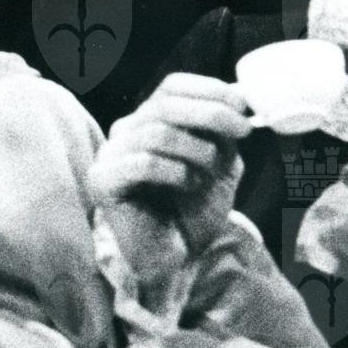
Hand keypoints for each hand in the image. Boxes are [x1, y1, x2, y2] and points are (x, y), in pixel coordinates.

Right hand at [89, 73, 249, 280]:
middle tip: (242, 131)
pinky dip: (175, 172)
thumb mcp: (220, 165)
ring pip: (156, 132)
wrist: (177, 261)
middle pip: (164, 103)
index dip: (209, 89)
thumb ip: (223, 134)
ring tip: (208, 175)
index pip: (171, 86)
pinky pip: (142, 163)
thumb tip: (239, 103)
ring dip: (196, 150)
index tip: (243, 106)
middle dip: (211, 114)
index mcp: (150, 121)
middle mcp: (125, 132)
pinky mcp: (103, 182)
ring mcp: (110, 156)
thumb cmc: (193, 213)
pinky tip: (186, 186)